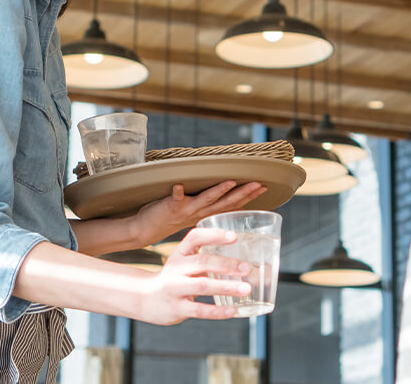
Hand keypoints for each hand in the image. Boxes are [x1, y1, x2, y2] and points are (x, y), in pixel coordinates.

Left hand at [131, 180, 266, 244]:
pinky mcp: (171, 206)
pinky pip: (175, 198)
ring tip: (230, 181)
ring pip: (206, 199)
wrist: (146, 229)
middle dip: (243, 192)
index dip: (249, 196)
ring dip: (218, 191)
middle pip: (226, 202)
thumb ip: (208, 204)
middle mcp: (200, 212)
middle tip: (258, 184)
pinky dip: (177, 192)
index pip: (233, 204)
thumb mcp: (193, 212)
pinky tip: (178, 185)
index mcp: (207, 213)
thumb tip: (224, 196)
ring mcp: (186, 210)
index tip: (264, 187)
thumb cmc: (169, 218)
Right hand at [136, 227, 251, 324]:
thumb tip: (243, 262)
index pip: (195, 237)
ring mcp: (174, 289)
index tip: (234, 236)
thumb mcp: (183, 263)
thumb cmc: (174, 279)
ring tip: (246, 289)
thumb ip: (206, 259)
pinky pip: (199, 310)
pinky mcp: (176, 308)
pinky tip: (232, 311)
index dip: (214, 235)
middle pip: (202, 262)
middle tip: (247, 268)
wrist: (144, 299)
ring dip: (226, 287)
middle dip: (226, 264)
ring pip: (202, 286)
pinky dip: (217, 311)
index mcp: (180, 253)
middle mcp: (175, 268)